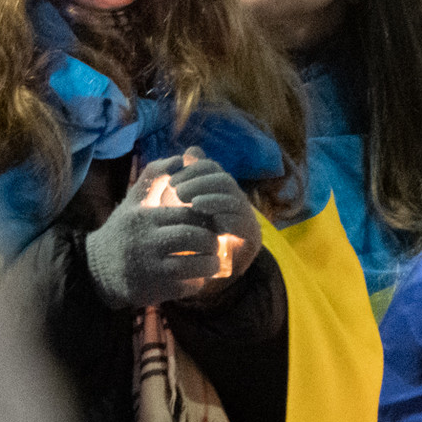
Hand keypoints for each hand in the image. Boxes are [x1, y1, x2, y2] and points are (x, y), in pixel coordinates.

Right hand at [83, 157, 224, 307]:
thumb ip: (155, 177)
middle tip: (214, 242)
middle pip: (194, 237)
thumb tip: (180, 157)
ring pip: (194, 265)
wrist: (95, 270)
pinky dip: (197, 283)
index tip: (210, 221)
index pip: (189, 213)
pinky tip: (197, 277)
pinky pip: (186, 287)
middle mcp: (147, 242)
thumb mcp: (133, 201)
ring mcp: (151, 268)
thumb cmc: (122, 231)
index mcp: (145, 218)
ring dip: (210, 263)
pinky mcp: (154, 290)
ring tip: (212, 261)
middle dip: (211, 240)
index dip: (206, 217)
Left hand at [166, 147, 262, 282]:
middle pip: (222, 179)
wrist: (201, 270)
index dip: (192, 170)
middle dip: (200, 182)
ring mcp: (243, 216)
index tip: (172, 182)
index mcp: (216, 189)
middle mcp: (232, 198)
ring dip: (211, 197)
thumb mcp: (180, 206)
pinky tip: (208, 219)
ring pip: (233, 198)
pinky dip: (224, 217)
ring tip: (192, 203)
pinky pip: (241, 221)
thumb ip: (183, 181)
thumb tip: (191, 151)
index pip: (210, 168)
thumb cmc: (188, 234)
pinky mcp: (250, 235)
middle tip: (178, 192)